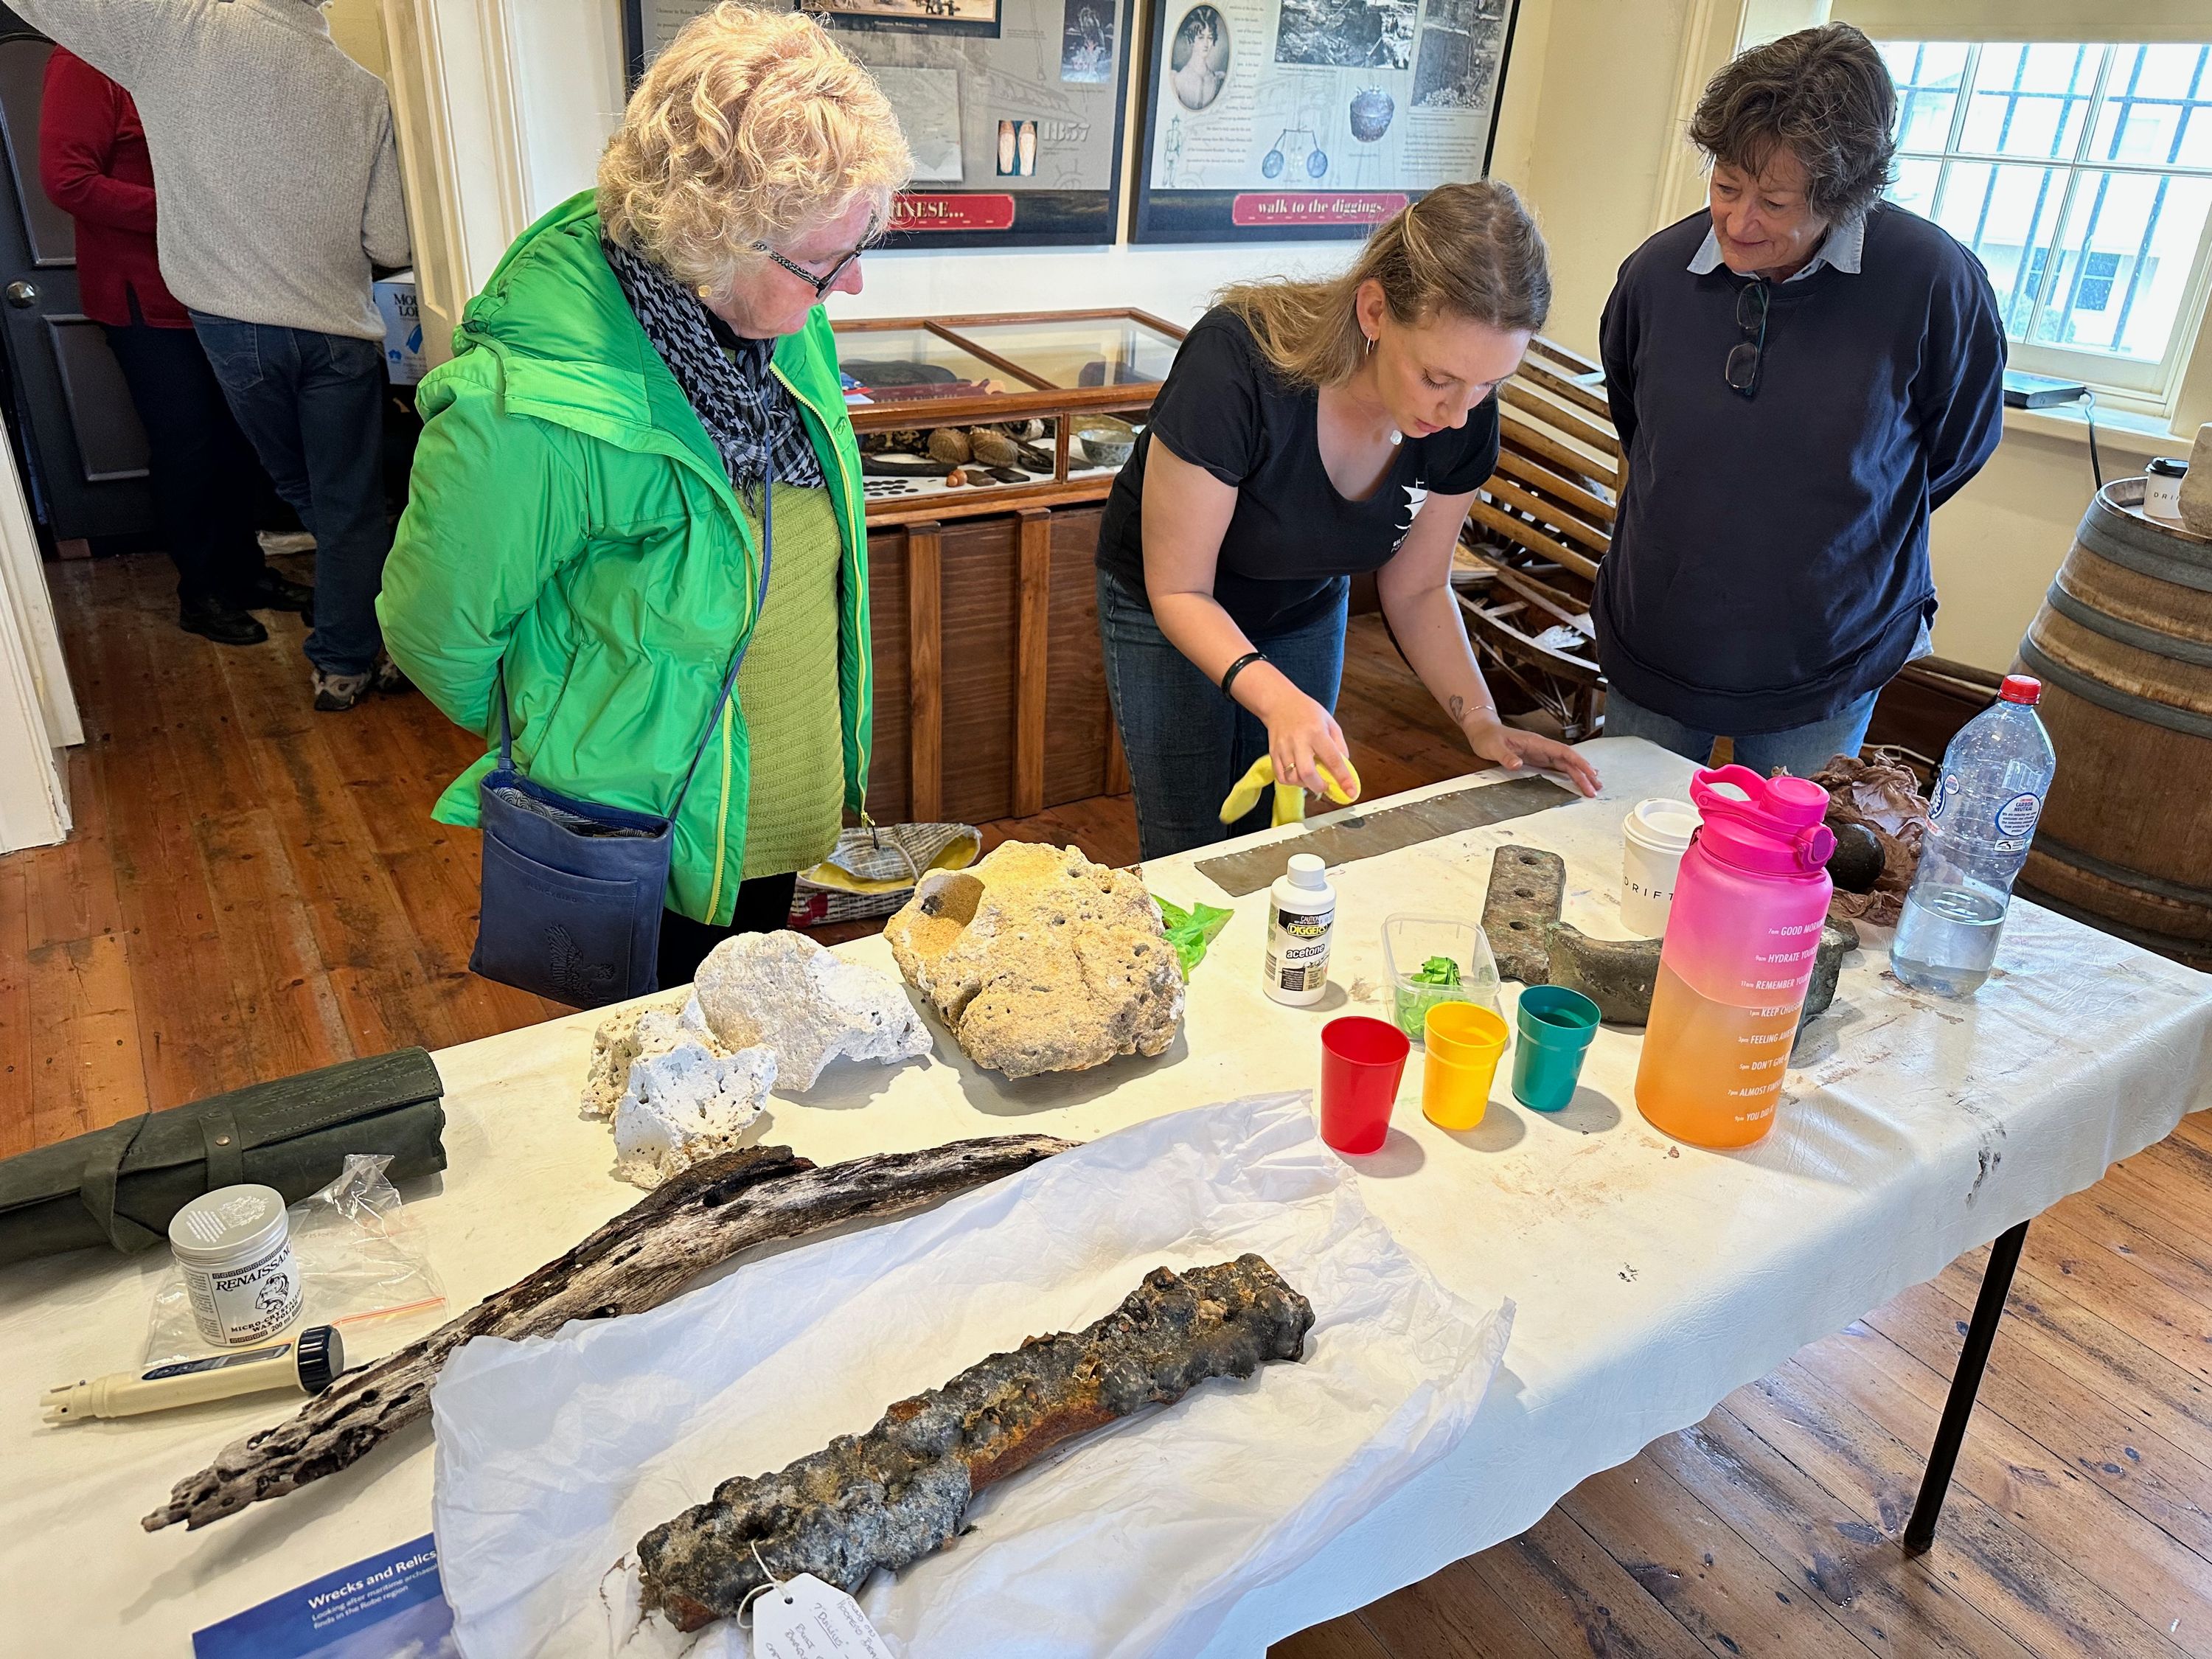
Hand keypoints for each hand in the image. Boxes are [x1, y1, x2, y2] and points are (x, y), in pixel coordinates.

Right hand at [1259, 686, 1360, 802]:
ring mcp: (1283, 748)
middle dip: (1319, 786)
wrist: (1280, 703)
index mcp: (1317, 732)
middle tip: (1325, 785)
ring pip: (1293, 778)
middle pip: (1307, 773)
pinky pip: (1281, 777)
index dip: (1343, 778)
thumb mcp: (1330, 723)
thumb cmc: (1307, 711)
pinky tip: (1298, 776)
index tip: (1351, 792)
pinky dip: (1292, 782)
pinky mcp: (1273, 753)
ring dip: (1305, 784)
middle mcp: (1299, 741)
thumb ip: (1339, 745)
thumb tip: (1344, 767)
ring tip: (1311, 778)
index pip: (1332, 759)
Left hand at [1466, 716, 1600, 796]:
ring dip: (1579, 775)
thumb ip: (1506, 756)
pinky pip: (1557, 767)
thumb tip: (1517, 765)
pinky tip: (1577, 780)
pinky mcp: (1537, 759)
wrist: (1483, 731)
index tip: (1591, 773)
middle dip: (1584, 773)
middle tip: (1596, 788)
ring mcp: (1541, 753)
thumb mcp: (1494, 747)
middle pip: (1569, 760)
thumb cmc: (1488, 737)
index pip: (1564, 752)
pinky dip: (1569, 774)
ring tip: (1593, 787)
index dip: (1579, 762)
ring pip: (1565, 764)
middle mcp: (1542, 747)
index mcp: (1537, 743)